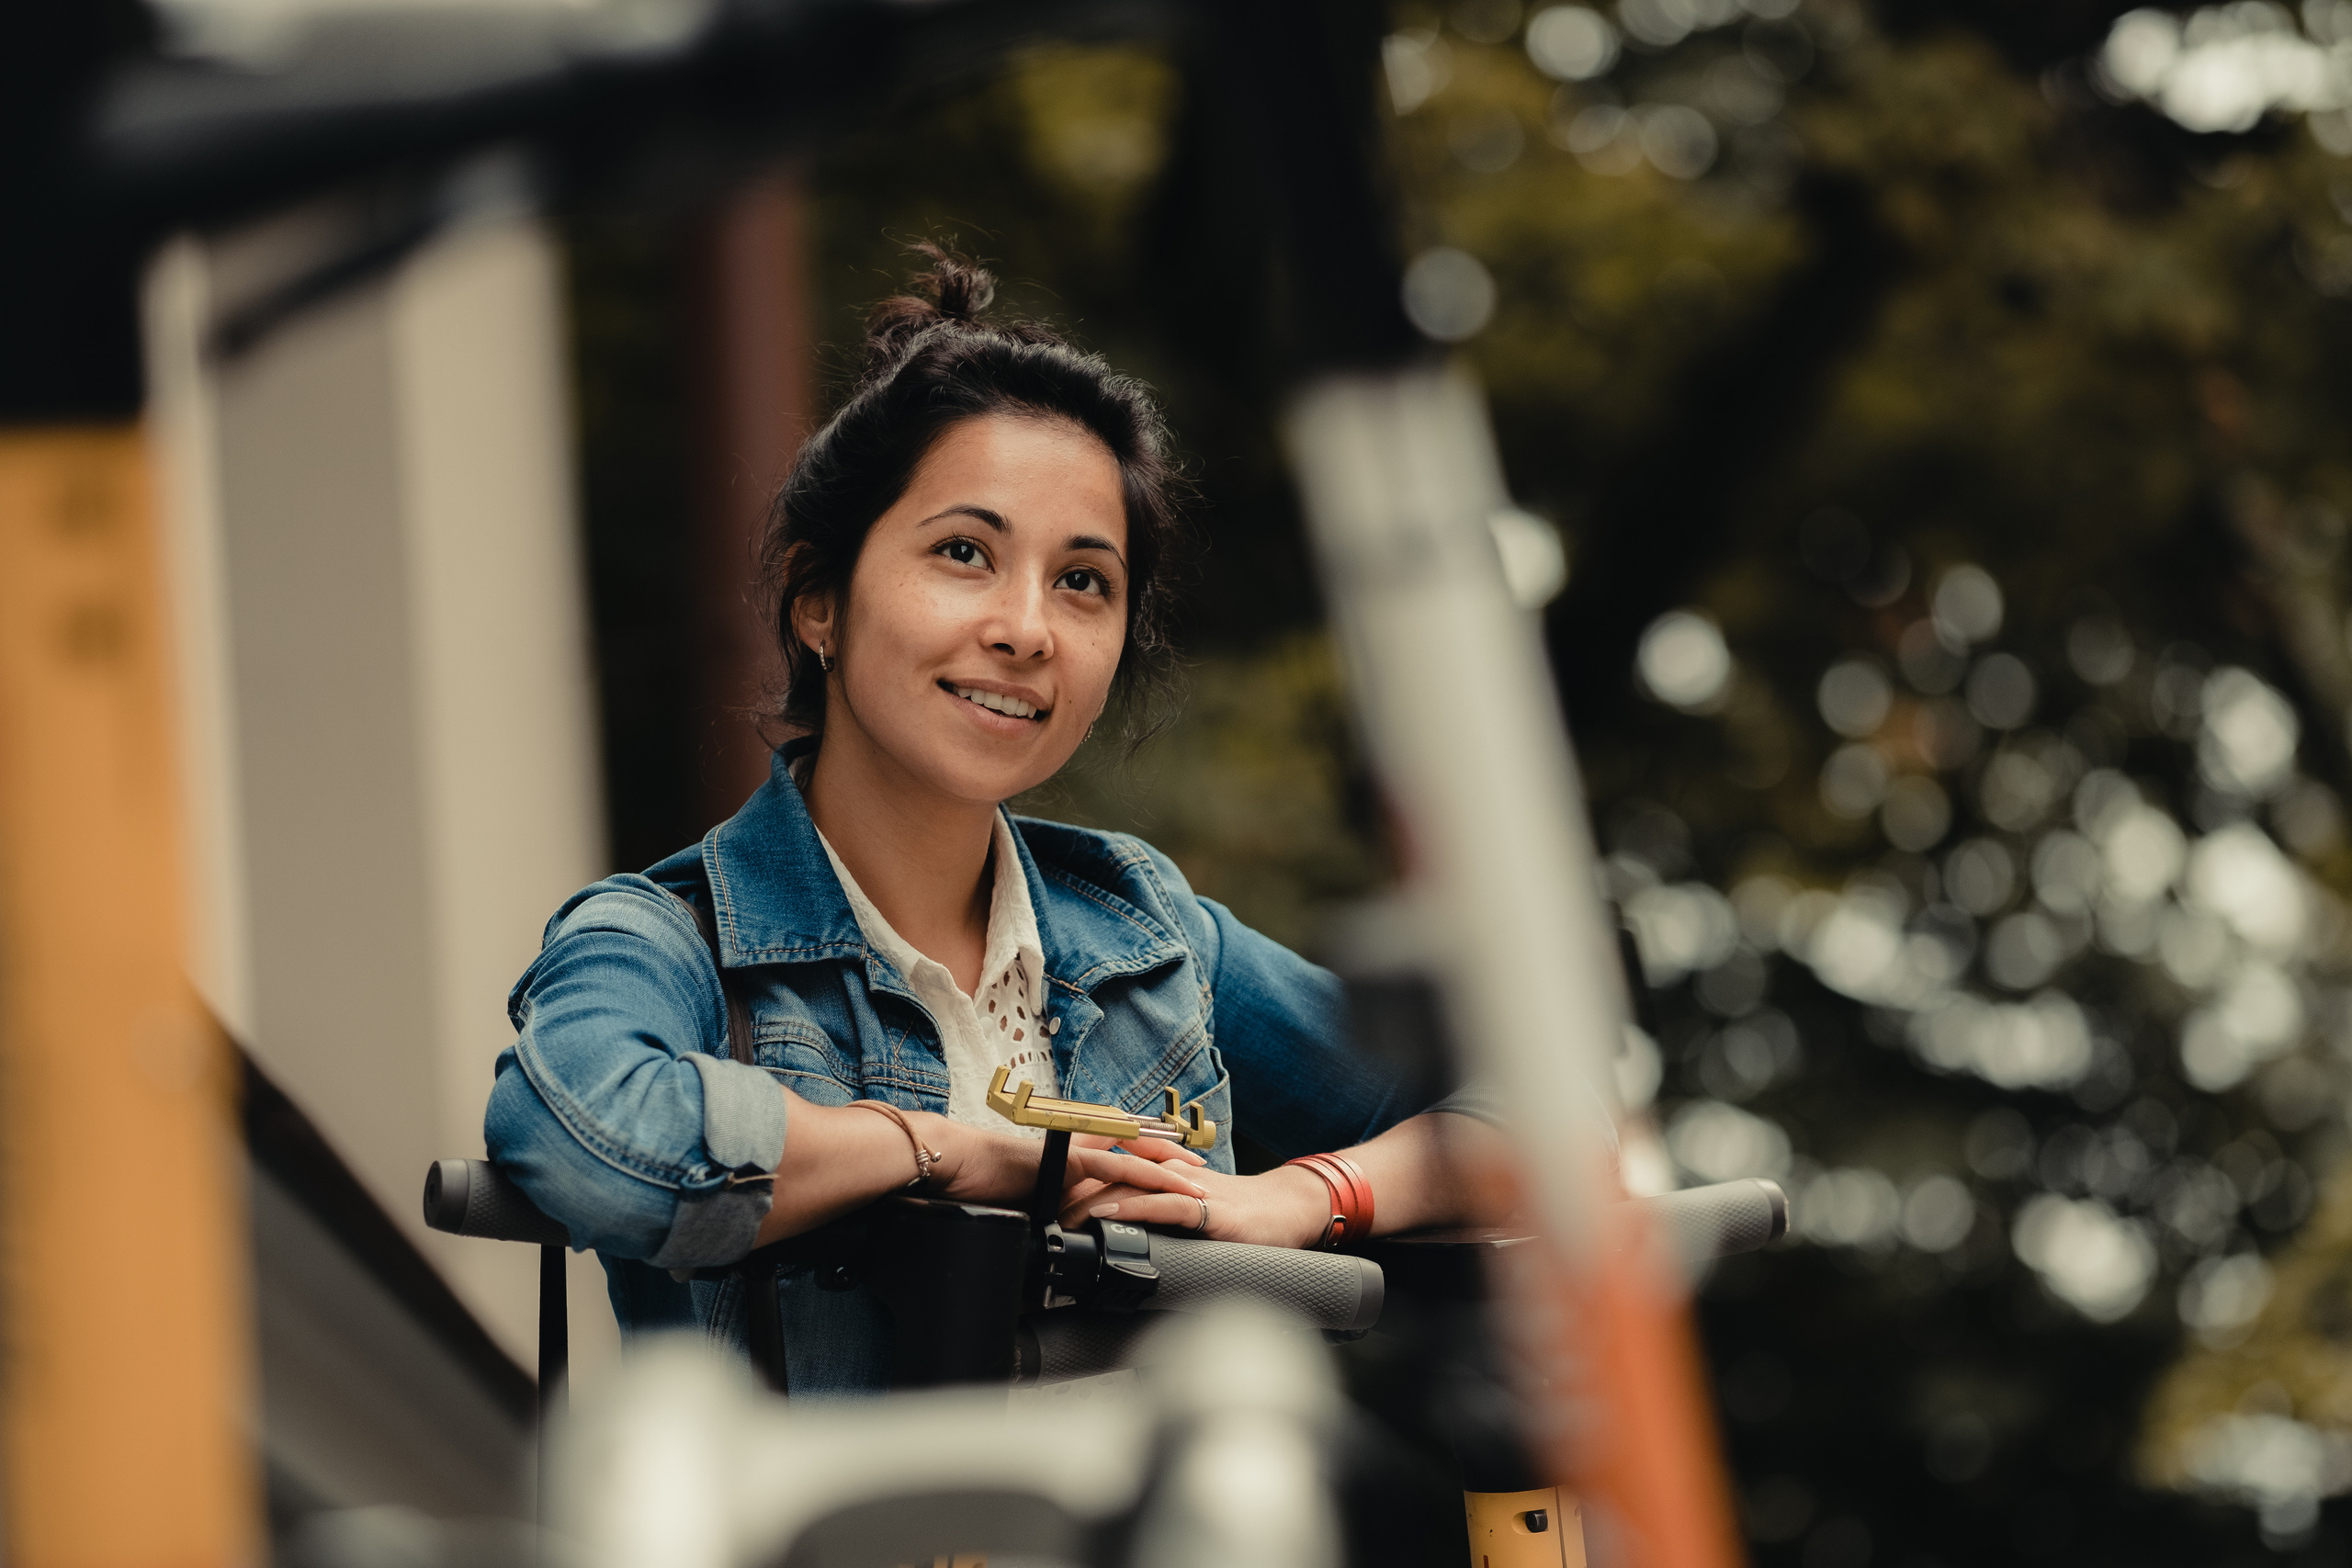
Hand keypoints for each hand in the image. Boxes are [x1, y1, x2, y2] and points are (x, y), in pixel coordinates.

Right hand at [920, 1117, 1213, 1212]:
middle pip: (1132, 1145)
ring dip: (1168, 1170)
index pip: (1111, 1148)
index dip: (1142, 1154)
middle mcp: (1072, 1149)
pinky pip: (1114, 1168)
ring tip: (1199, 1183)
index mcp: (1062, 1156)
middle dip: (1168, 1156)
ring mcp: (1070, 1153)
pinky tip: (1169, 1186)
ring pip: (1132, 1155)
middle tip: (1198, 1168)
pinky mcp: (1064, 1163)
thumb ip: (1037, 1215)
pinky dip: (1144, 1177)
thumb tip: (1042, 1241)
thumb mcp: (1015, 1205)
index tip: (1169, 1164)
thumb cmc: (970, 1183)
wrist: (948, 1165)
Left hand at [1060, 1157, 1332, 1248]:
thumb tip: (1119, 1236)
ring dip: (1092, 1199)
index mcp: (1161, 1174)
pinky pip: (1164, 1203)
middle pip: (1109, 1174)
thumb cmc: (1240, 1215)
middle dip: (1072, 1192)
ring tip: (1061, 1216)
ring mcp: (1187, 1188)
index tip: (1043, 1202)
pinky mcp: (1206, 1208)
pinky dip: (1134, 1208)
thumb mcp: (1189, 1211)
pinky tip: (1111, 1213)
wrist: (1287, 1209)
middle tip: (1040, 1211)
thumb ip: (1156, 1217)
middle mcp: (1169, 1174)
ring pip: (1130, 1183)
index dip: (1073, 1184)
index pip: (1107, 1172)